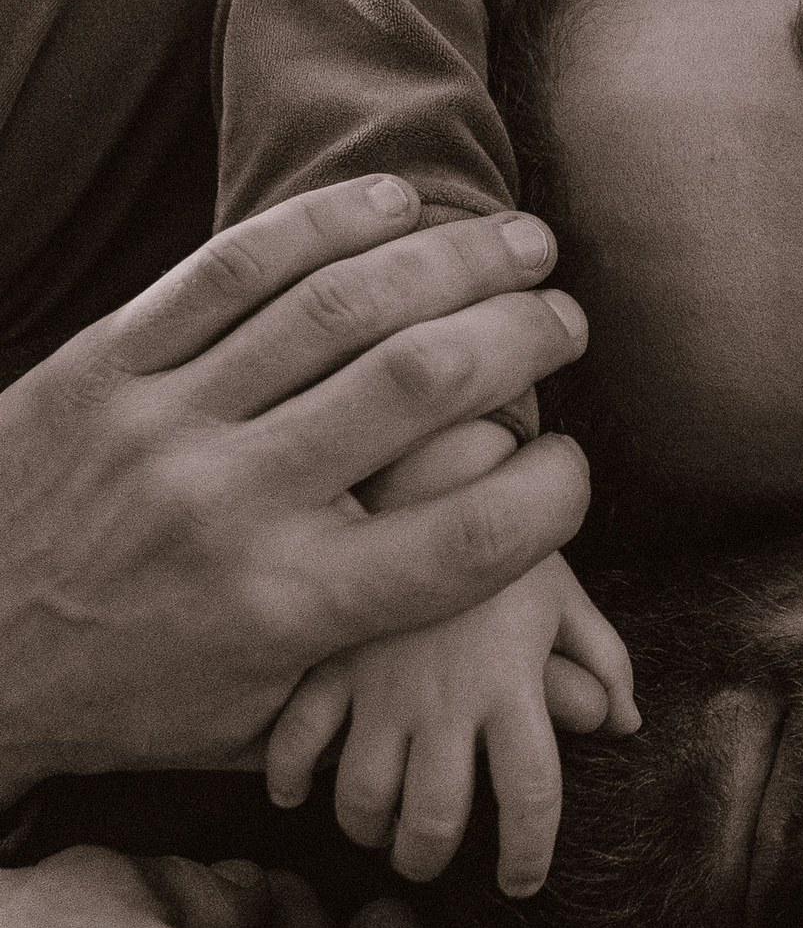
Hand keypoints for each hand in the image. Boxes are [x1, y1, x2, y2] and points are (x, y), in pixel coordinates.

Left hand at [0, 177, 595, 799]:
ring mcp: (166, 424)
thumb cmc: (126, 695)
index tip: (572, 466)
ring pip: (336, 307)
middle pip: (420, 385)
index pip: (468, 536)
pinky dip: (324, 223)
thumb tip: (561, 683)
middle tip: (568, 319)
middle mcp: (234, 508)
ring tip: (521, 243)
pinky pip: (230, 269)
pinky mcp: (105, 364)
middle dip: (523, 336)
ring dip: (452, 260)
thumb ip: (400, 673)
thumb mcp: (263, 722)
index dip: (552, 491)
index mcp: (288, 608)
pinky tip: (396, 205)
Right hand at [265, 551, 636, 895]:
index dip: (529, 855)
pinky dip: (287, 777)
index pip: (531, 797)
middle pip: (436, 818)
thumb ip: (601, 658)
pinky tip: (292, 793)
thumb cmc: (504, 537)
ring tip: (373, 830)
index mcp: (514, 685)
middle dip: (429, 857)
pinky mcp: (327, 662)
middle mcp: (446, 698)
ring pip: (362, 798)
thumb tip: (625, 720)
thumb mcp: (565, 592)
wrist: (430, 468)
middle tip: (425, 860)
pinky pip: (294, 740)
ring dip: (366, 829)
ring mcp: (380, 683)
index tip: (522, 881)